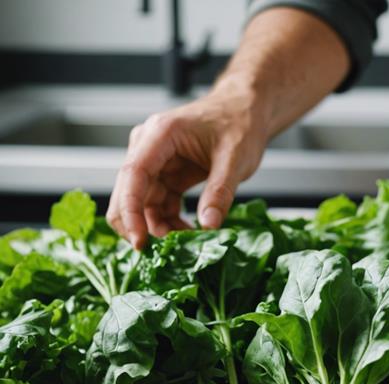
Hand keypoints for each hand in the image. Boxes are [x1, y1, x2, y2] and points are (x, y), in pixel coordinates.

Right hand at [107, 83, 269, 248]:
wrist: (246, 110)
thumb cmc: (240, 123)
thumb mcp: (235, 158)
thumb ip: (220, 192)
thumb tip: (208, 226)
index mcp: (160, 135)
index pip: (132, 175)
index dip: (130, 210)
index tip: (138, 240)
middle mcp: (149, 147)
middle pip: (128, 191)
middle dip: (139, 224)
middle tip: (160, 253)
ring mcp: (156, 161)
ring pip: (142, 202)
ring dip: (158, 226)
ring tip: (185, 243)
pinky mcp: (166, 174)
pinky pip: (158, 203)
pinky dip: (169, 221)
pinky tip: (188, 233)